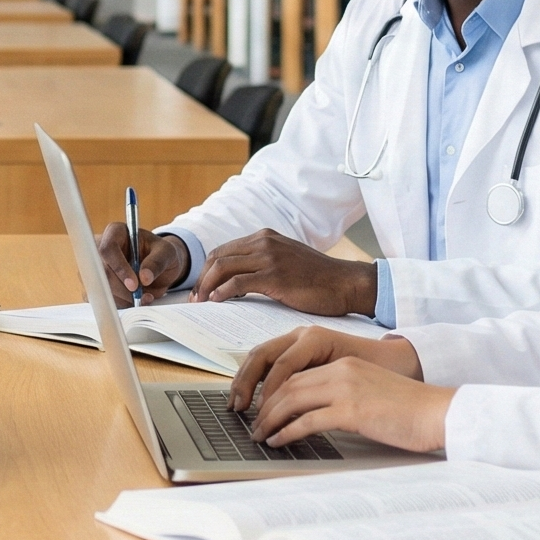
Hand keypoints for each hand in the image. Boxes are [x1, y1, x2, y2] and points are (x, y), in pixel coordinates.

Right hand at [96, 225, 186, 299]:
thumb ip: (157, 262)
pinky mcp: (97, 285)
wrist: (158, 266)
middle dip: (122, 289)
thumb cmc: (161, 253)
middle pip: (101, 272)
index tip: (134, 284)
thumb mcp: (167, 253)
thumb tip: (144, 277)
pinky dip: (119, 304)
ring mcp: (96, 268)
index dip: (119, 268)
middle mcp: (100, 248)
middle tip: (140, 296)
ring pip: (100, 288)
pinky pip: (102, 299)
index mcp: (116, 232)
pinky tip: (133, 301)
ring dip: (122, 299)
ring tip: (143, 297)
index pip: (108, 249)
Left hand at [192, 231, 377, 316]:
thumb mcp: (287, 261)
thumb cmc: (319, 279)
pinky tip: (217, 302)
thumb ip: (263, 263)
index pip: (223, 250)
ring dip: (206, 286)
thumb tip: (235, 282)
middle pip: (217, 257)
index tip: (200, 289)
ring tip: (201, 303)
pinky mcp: (275, 275)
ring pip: (223, 267)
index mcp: (265, 237)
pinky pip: (237, 282)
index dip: (206, 270)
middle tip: (194, 299)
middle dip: (201, 279)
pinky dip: (221, 292)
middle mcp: (265, 242)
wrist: (345, 283)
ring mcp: (269, 257)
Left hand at [229, 327, 447, 453]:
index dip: (273, 392)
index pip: (296, 374)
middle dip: (265, 406)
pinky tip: (278, 441)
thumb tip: (314, 413)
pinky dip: (287, 432)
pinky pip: (307, 420)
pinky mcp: (351, 411)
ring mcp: (345, 389)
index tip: (261, 408)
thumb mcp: (370, 391)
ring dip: (270, 420)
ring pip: (291, 400)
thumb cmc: (408, 408)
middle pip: (287, 385)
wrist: (437, 412)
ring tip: (260, 435)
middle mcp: (341, 371)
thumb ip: (342, 394)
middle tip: (253, 424)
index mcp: (345, 364)